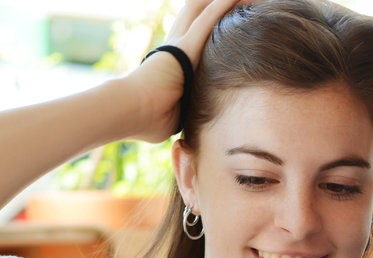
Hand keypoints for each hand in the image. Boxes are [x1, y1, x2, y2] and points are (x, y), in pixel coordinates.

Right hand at [125, 0, 243, 141]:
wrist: (129, 110)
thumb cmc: (146, 119)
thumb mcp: (173, 115)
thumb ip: (185, 113)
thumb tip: (193, 130)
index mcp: (173, 61)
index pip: (196, 37)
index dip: (211, 26)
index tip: (232, 23)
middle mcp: (177, 45)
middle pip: (198, 14)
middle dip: (218, 6)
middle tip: (242, 1)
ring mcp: (181, 43)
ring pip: (204, 10)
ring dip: (225, 3)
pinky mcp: (185, 46)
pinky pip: (208, 19)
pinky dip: (224, 5)